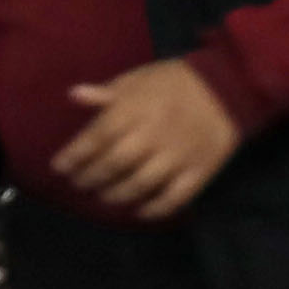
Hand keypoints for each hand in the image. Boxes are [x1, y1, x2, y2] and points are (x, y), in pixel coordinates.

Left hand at [53, 59, 246, 219]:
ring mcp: (178, 155)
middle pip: (115, 163)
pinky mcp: (199, 171)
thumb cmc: (176, 81)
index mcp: (137, 108)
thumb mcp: (140, 77)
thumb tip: (74, 95)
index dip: (75, 155)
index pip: (98, 136)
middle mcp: (154, 134)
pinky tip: (140, 211)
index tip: (59, 167)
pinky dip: (155, 209)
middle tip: (80, 183)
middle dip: (92, 177)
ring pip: (140, 184)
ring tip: (105, 196)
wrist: (228, 86)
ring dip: (117, 195)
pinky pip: (174, 198)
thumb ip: (108, 92)